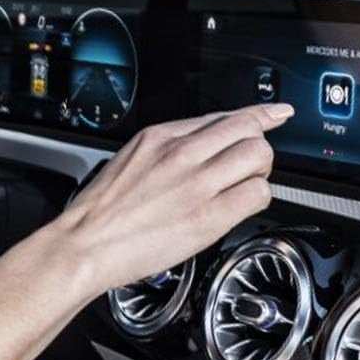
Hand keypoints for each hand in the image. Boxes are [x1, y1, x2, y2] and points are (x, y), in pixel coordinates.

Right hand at [50, 101, 295, 299]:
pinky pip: (257, 195)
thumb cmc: (100, 212)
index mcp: (161, 136)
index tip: (276, 113)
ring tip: (241, 188)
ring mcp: (197, 184)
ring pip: (259, 157)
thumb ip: (168, 148)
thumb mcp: (130, 159)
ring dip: (259, 173)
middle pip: (249, 131)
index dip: (258, 115)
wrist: (84, 245)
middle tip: (247, 167)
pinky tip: (237, 208)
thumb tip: (202, 146)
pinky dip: (255, 200)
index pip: (224, 116)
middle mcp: (182, 153)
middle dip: (257, 148)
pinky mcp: (208, 216)